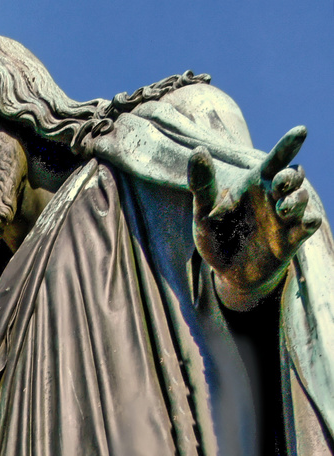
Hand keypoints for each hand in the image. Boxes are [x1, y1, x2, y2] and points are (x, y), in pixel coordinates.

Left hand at [190, 127, 322, 310]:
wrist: (226, 272)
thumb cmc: (216, 235)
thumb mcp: (203, 212)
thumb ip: (202, 184)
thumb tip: (198, 150)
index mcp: (255, 184)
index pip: (275, 160)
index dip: (288, 145)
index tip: (300, 131)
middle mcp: (274, 196)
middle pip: (293, 176)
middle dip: (291, 176)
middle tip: (281, 181)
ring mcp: (285, 218)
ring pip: (301, 199)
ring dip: (296, 200)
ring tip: (282, 208)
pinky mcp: (292, 239)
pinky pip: (308, 225)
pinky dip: (309, 221)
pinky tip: (306, 221)